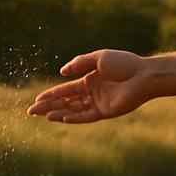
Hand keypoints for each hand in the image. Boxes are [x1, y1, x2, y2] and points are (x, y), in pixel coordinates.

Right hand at [25, 49, 153, 123]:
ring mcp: (98, 103)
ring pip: (73, 110)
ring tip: (42, 115)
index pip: (65, 90)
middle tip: (31, 111)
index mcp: (89, 79)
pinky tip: (60, 117)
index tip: (37, 99)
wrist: (143, 75)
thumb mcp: (99, 58)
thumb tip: (61, 73)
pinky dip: (73, 117)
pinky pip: (85, 116)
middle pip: (65, 102)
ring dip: (57, 112)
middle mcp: (92, 93)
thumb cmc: (124, 63)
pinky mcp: (105, 112)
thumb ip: (79, 63)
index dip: (51, 95)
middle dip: (48, 106)